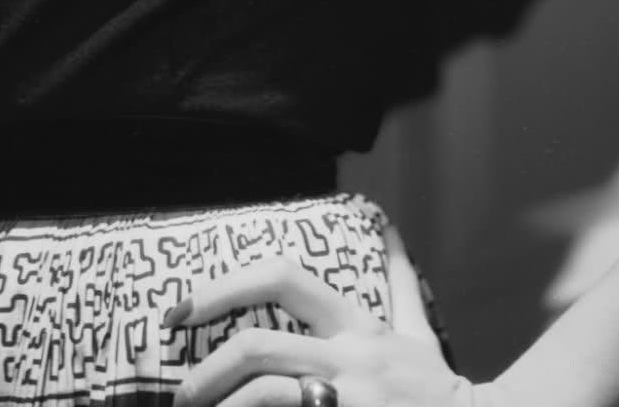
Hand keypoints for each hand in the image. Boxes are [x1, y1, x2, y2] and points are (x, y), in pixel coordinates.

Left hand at [166, 225, 512, 406]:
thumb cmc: (437, 390)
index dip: (224, 287)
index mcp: (355, 325)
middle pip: (259, 346)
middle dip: (207, 369)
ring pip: (267, 395)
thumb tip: (388, 228)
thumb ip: (399, 283)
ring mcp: (350, 401)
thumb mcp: (418, 332)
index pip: (282, 278)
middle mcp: (349, 359)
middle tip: (181, 392)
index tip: (181, 310)